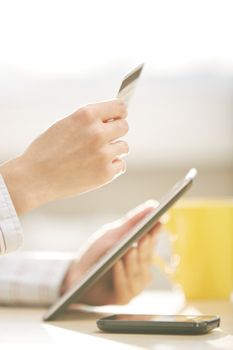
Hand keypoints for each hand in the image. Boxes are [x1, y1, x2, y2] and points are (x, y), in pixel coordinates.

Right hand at [0, 99, 127, 213]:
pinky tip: (96, 169)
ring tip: (95, 157)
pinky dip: (112, 168)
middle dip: (116, 132)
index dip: (119, 113)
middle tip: (104, 140)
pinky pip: (121, 165)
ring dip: (114, 151)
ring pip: (124, 147)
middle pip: (125, 126)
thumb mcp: (65, 125)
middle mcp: (97, 133)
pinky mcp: (105, 173)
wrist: (34, 178)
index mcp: (86, 115)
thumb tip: (110, 119)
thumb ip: (88, 121)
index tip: (117, 118)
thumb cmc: (45, 151)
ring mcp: (102, 154)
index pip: (119, 107)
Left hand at [61, 201, 160, 305]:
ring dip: (133, 261)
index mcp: (140, 255)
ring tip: (130, 249)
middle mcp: (140, 271)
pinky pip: (125, 287)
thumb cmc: (95, 253)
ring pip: (138, 273)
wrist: (74, 276)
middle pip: (147, 258)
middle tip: (145, 235)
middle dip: (146, 247)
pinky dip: (120, 275)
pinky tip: (117, 264)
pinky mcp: (123, 298)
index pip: (151, 243)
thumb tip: (153, 205)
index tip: (159, 222)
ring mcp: (134, 286)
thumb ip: (132, 221)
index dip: (155, 233)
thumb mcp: (112, 234)